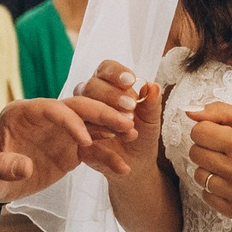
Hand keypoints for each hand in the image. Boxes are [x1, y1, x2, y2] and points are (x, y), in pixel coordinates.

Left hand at [0, 96, 131, 202]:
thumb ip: (1, 167)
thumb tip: (24, 167)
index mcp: (23, 112)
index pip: (52, 108)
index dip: (69, 121)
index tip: (84, 141)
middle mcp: (46, 118)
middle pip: (78, 108)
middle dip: (102, 114)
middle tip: (125, 124)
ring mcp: (61, 132)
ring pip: (92, 124)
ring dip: (112, 129)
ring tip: (132, 137)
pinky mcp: (71, 149)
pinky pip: (94, 150)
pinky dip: (108, 158)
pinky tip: (123, 169)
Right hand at [76, 60, 161, 178]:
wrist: (138, 161)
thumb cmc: (143, 133)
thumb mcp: (151, 119)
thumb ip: (152, 103)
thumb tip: (153, 86)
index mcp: (108, 86)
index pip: (105, 69)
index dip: (115, 72)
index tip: (130, 81)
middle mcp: (90, 98)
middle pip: (91, 86)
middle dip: (110, 94)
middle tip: (130, 107)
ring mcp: (81, 119)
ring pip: (81, 107)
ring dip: (105, 114)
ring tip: (128, 127)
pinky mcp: (78, 141)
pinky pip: (83, 138)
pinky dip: (100, 142)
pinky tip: (115, 145)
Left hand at [182, 102, 231, 222]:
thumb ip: (220, 111)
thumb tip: (188, 110)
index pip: (198, 133)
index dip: (206, 130)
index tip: (219, 134)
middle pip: (195, 154)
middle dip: (207, 148)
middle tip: (226, 150)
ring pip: (199, 176)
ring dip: (209, 169)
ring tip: (229, 166)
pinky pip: (207, 197)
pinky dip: (215, 189)